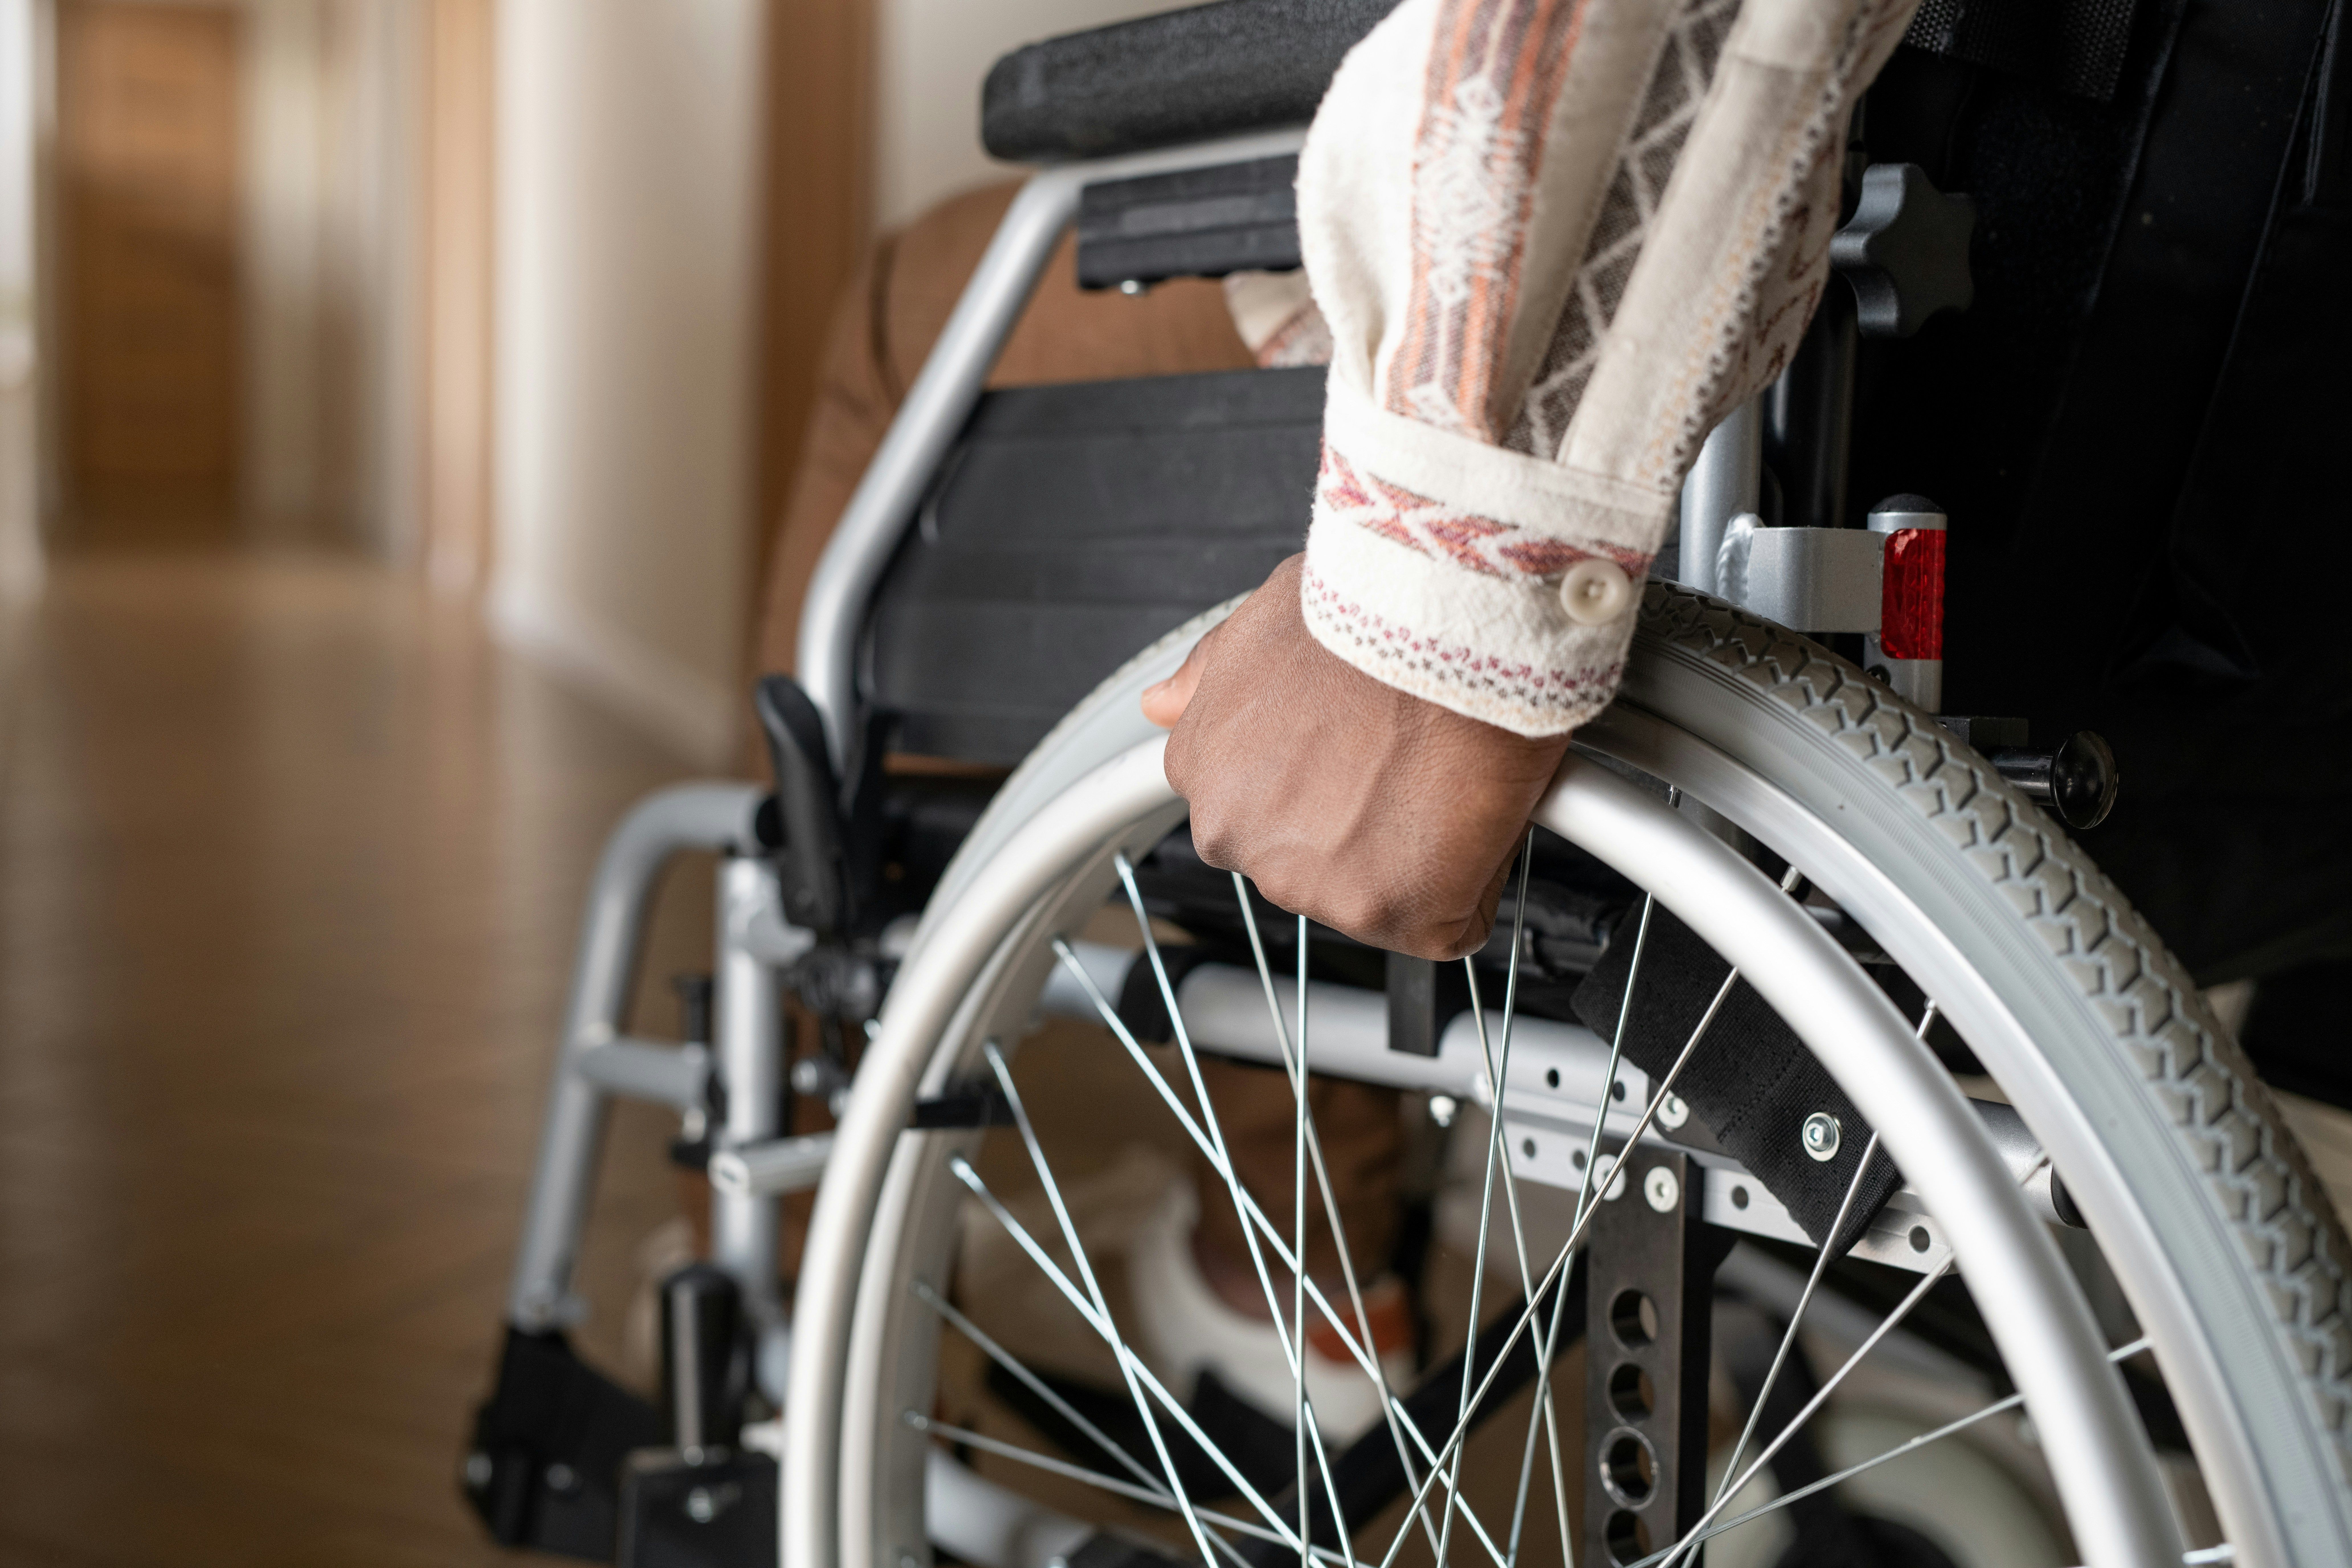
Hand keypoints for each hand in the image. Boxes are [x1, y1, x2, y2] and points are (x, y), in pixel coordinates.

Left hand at [1143, 555, 1571, 959]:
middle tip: (1407, 756)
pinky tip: (1475, 814)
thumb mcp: (1264, 620)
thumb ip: (1210, 677)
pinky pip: (1443, 924)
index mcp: (1205, 769)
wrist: (1450, 624)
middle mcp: (1241, 836)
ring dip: (1416, 849)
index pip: (1261, 809)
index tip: (1359, 752)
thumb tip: (1160, 703)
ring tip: (1442, 771)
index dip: (1326, 780)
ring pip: (1376, 892)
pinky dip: (1470, 880)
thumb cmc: (1372, 610)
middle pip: (1314, 858)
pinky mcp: (1393, 916)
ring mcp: (1312, 885)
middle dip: (1364, 820)